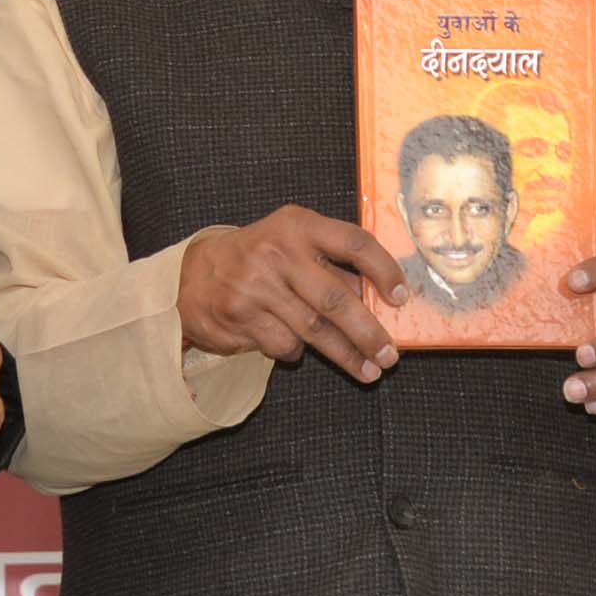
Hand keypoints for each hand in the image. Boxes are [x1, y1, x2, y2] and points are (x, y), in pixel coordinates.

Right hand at [178, 206, 405, 382]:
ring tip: (369, 370)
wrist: (193, 274)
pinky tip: (297, 347)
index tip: (402, 297)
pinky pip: (285, 344)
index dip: (383, 271)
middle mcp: (278, 252)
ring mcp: (257, 286)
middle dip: (368, 333)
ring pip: (314, 331)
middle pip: (335, 299)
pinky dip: (297, 351)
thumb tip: (379, 301)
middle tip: (390, 356)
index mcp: (298, 225)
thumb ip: (331, 265)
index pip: (354, 243)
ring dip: (346, 356)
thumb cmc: (259, 258)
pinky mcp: (241, 316)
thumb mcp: (293, 244)